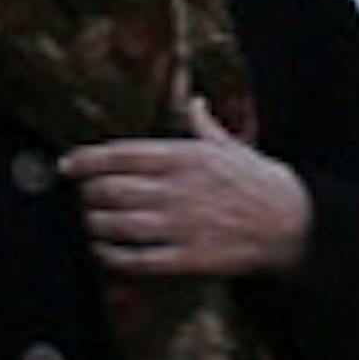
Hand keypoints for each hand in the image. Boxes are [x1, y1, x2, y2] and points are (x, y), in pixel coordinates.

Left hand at [60, 97, 311, 278]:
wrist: (291, 222)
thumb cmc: (257, 180)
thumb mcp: (231, 146)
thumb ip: (202, 126)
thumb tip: (193, 99)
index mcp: (186, 157)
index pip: (123, 155)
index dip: (88, 160)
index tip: (67, 164)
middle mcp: (179, 190)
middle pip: (114, 190)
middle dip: (88, 193)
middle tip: (81, 195)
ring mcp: (182, 226)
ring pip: (121, 225)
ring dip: (95, 224)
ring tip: (88, 221)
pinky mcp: (188, 257)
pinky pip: (139, 259)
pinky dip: (114, 255)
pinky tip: (102, 251)